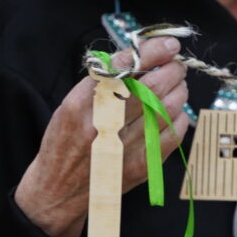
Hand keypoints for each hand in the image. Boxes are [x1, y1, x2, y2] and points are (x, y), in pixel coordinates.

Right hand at [14, 37, 189, 236]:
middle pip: (149, 88)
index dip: (149, 53)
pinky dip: (179, 119)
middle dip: (171, 70)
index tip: (167, 44)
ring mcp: (122, 148)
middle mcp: (100, 126)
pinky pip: (171, 136)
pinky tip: (176, 112)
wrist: (57, 192)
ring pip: (164, 110)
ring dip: (178, 91)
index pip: (120, 69)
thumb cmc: (64, 143)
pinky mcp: (139, 167)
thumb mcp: (70, 106)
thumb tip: (139, 57)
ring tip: (177, 84)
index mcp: (79, 105)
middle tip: (176, 63)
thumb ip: (102, 84)